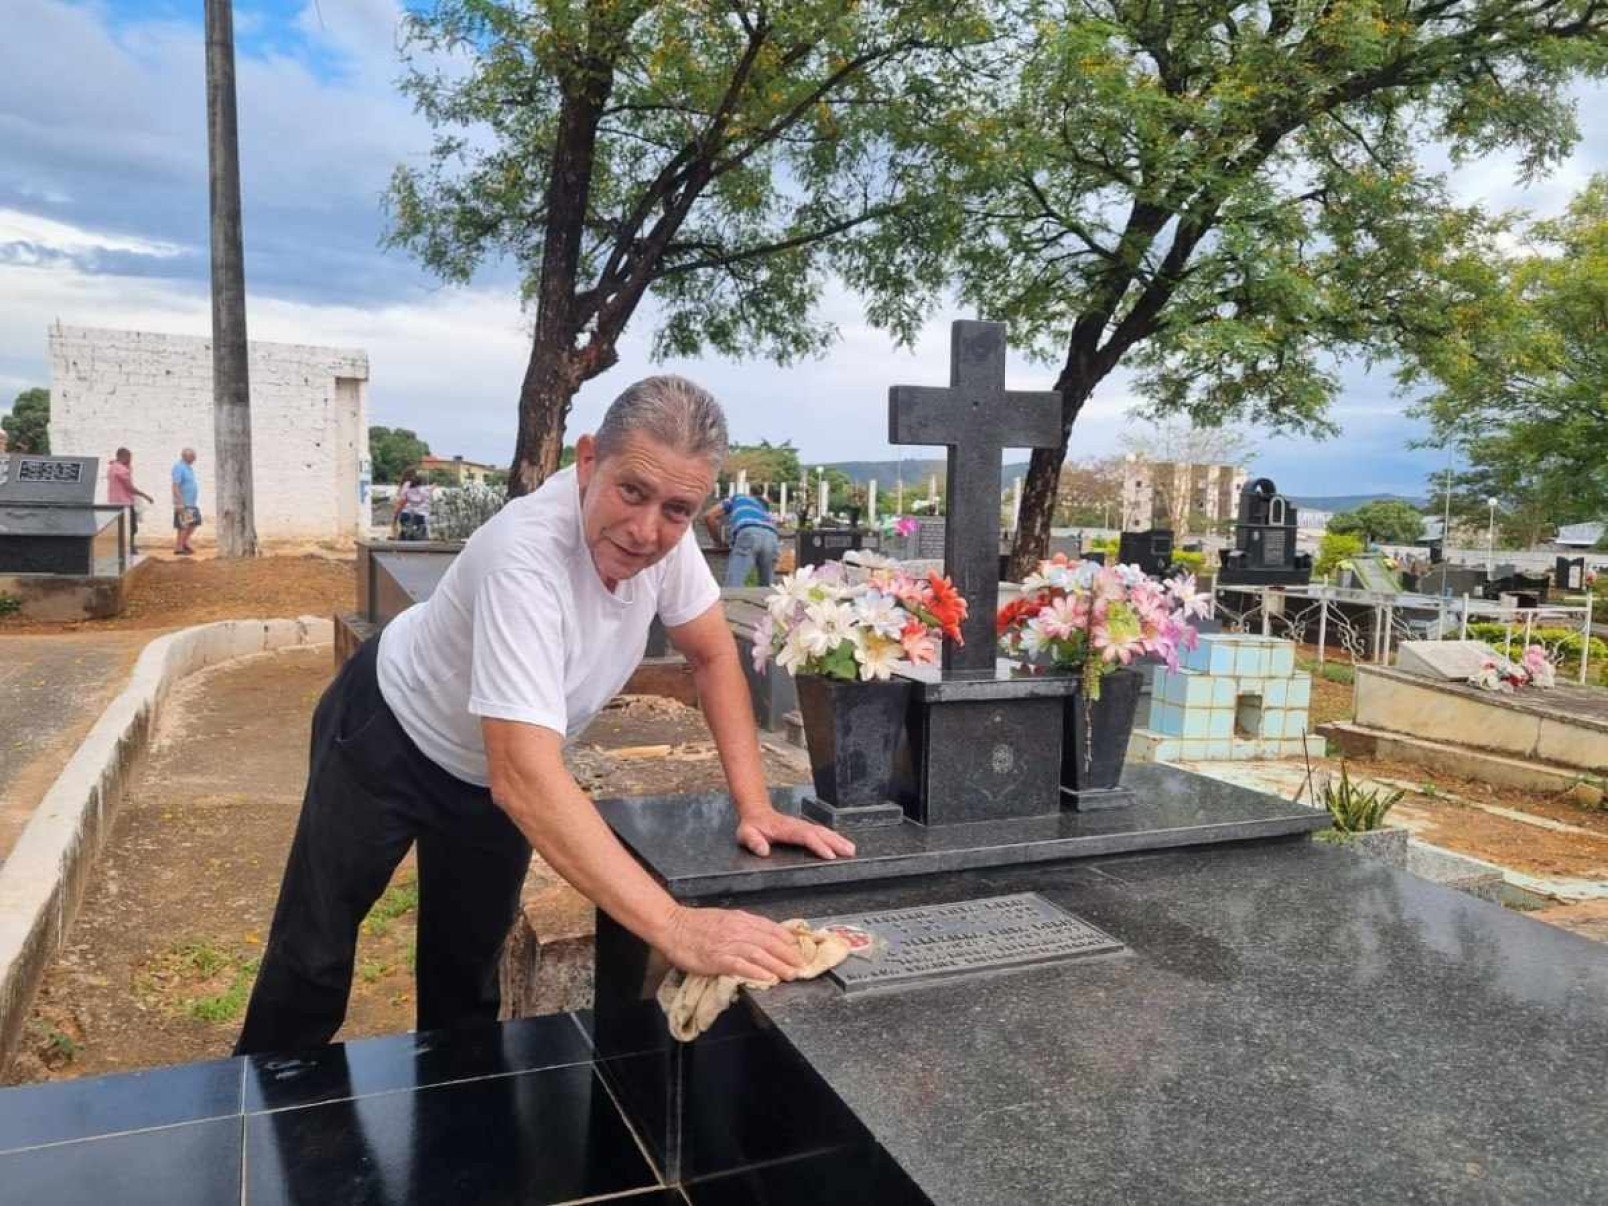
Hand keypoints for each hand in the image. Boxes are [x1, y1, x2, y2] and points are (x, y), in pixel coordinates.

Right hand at [661, 904, 805, 982]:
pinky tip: (768, 978)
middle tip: (801, 966)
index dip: (788, 941)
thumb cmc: (696, 924)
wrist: (672, 926)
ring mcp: (728, 944)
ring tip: (790, 975)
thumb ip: (743, 926)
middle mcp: (738, 929)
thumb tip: (762, 937)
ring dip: (778, 965)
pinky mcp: (717, 958)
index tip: (799, 950)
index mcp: (741, 919)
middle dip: (789, 955)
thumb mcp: (725, 919)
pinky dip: (757, 972)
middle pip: (770, 942)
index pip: (771, 929)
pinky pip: (741, 965)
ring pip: (760, 954)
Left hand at [736, 807, 855, 860]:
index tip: (829, 855)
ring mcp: (802, 826)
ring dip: (838, 840)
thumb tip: (763, 851)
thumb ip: (753, 842)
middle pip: (820, 833)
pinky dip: (834, 838)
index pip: (805, 836)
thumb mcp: (745, 835)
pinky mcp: (805, 828)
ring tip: (851, 850)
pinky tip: (843, 844)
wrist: (755, 812)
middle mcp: (797, 826)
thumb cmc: (751, 827)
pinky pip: (822, 832)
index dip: (818, 845)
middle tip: (850, 853)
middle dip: (835, 842)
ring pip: (823, 831)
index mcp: (785, 829)